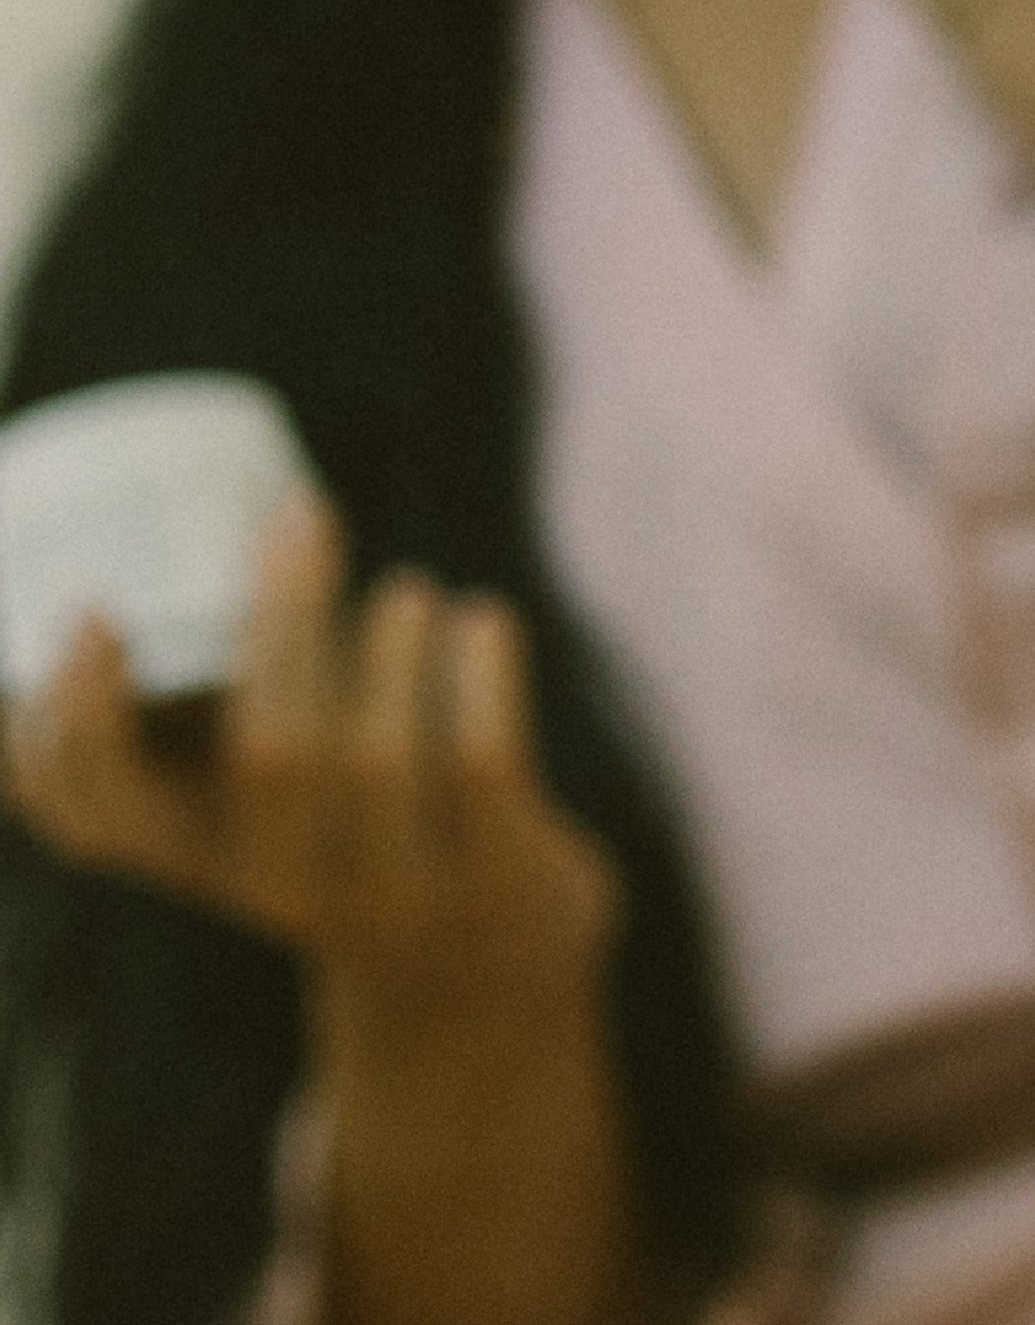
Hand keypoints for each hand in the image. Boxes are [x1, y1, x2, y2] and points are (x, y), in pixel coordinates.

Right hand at [3, 506, 618, 1030]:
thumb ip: (205, 715)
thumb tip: (183, 539)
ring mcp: (396, 887)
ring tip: (407, 589)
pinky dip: (480, 673)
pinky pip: (483, 764)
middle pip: (269, 757)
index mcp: (200, 857)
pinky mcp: (496, 876)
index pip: (98, 816)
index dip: (74, 724)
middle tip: (298, 521)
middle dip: (283, 623)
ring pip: (379, 761)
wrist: (479, 977)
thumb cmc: (342, 839)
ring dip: (392, 647)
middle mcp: (284, 884)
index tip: (92, 611)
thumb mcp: (250, 802)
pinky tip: (481, 618)